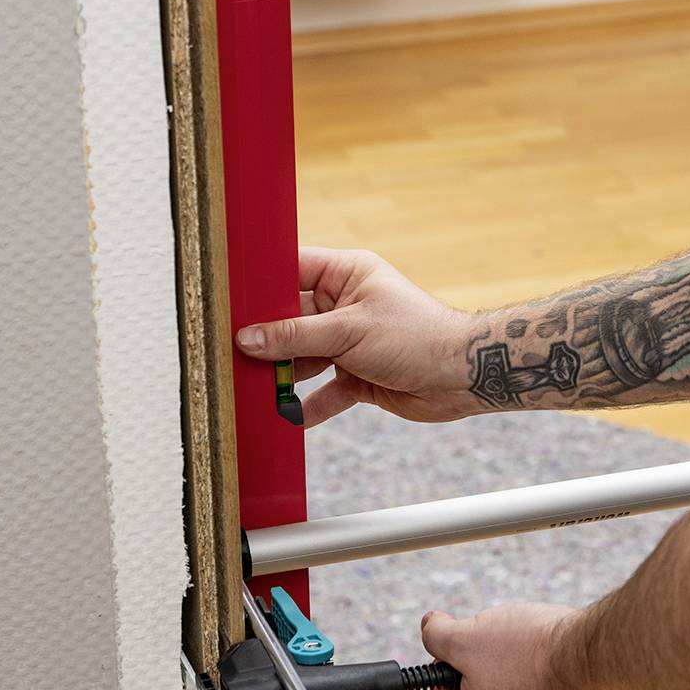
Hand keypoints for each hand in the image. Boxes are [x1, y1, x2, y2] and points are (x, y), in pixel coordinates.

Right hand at [236, 246, 476, 427]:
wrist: (463, 377)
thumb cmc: (415, 335)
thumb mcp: (349, 330)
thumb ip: (295, 336)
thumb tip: (247, 338)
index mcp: (345, 274)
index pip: (291, 271)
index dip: (260, 285)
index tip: (226, 301)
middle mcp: (344, 305)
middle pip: (289, 320)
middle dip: (265, 340)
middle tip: (230, 355)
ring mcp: (349, 341)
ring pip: (302, 358)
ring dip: (282, 376)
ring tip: (252, 391)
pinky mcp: (357, 375)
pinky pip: (323, 391)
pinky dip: (308, 405)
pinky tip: (288, 419)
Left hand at [420, 603, 618, 689]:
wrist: (598, 658)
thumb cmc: (530, 653)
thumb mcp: (467, 637)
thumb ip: (437, 635)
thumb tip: (429, 627)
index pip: (443, 687)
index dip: (452, 654)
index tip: (472, 637)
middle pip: (480, 687)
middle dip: (488, 658)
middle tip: (505, 640)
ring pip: (514, 685)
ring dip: (519, 661)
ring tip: (535, 645)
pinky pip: (546, 688)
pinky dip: (548, 668)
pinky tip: (558, 653)